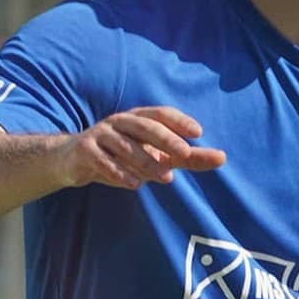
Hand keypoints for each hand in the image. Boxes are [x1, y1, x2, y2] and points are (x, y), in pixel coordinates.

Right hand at [57, 106, 226, 190]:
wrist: (75, 160)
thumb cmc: (123, 156)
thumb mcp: (157, 156)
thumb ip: (188, 158)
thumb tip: (223, 158)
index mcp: (139, 118)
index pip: (161, 114)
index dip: (179, 121)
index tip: (198, 132)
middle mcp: (120, 121)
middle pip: (144, 125)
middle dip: (166, 138)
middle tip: (185, 152)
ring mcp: (101, 134)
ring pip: (125, 145)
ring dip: (146, 161)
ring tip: (166, 177)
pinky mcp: (86, 150)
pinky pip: (102, 160)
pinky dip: (118, 172)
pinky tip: (135, 185)